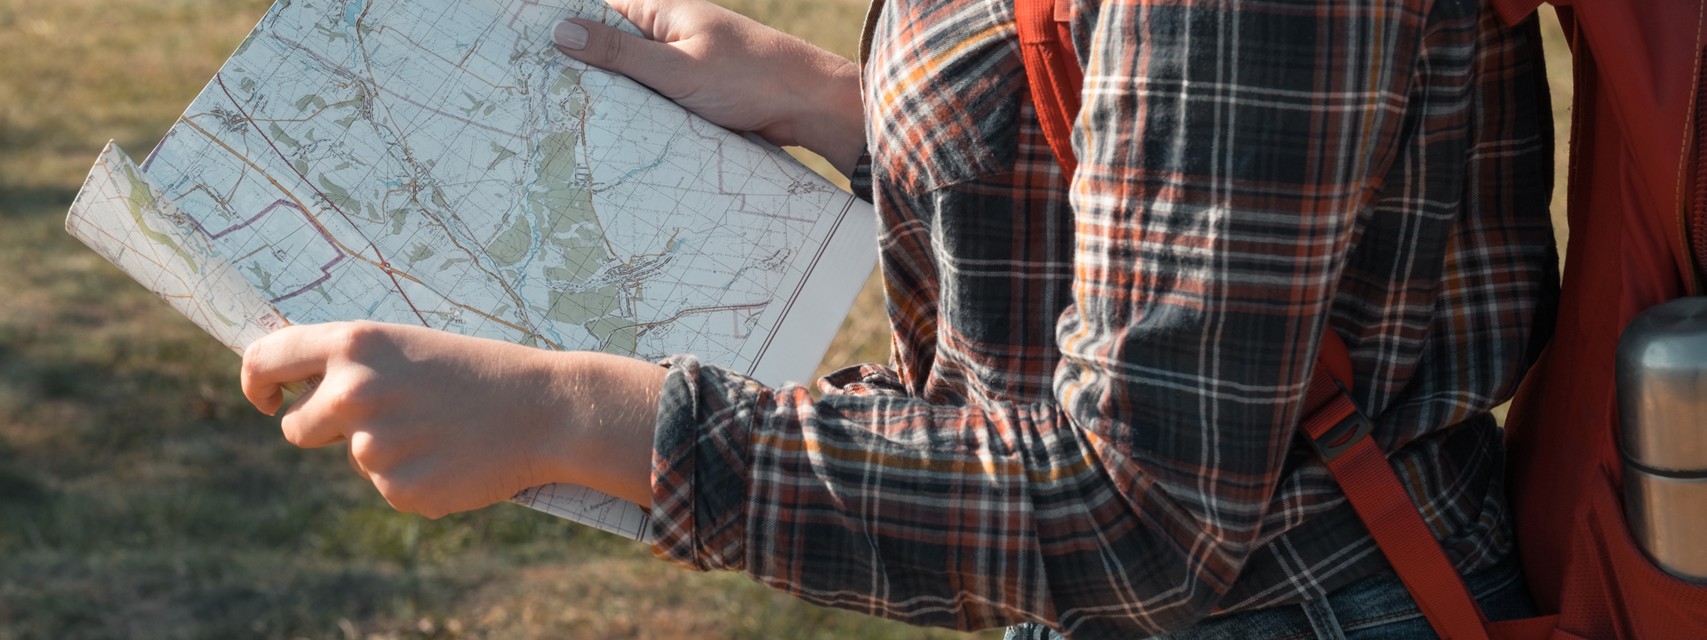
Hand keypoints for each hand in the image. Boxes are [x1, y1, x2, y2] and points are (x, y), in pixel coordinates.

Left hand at [240, 321, 662, 517]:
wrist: (549, 411)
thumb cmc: (481, 372)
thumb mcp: (411, 348)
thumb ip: (353, 364)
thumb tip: (296, 388)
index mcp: (355, 344)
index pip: (265, 359)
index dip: (256, 382)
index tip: (267, 398)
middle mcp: (353, 391)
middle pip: (297, 427)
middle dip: (329, 428)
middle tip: (392, 416)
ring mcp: (373, 445)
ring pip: (354, 458)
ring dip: (386, 451)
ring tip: (442, 430)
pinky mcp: (398, 489)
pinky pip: (388, 487)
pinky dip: (417, 478)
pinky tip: (456, 457)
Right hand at [553, 0, 864, 173]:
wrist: (811, 107)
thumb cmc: (750, 79)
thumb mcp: (677, 68)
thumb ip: (619, 54)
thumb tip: (560, 32)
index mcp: (661, 10)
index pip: (596, 7)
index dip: (560, 21)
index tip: (516, 42)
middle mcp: (668, 32)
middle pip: (607, 45)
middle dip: (573, 65)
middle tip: (523, 92)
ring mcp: (681, 64)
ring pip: (627, 78)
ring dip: (602, 96)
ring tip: (551, 119)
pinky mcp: (693, 95)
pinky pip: (650, 100)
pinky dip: (630, 113)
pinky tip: (603, 135)